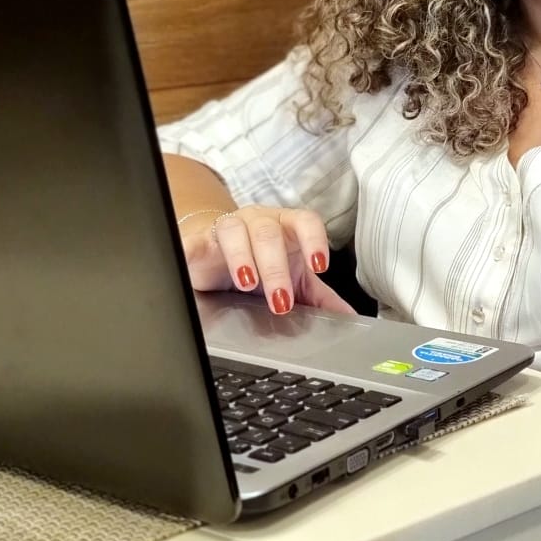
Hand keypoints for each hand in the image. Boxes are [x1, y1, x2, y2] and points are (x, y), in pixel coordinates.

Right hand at [180, 206, 357, 316]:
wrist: (221, 248)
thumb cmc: (263, 259)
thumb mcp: (295, 278)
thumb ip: (321, 297)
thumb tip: (350, 319)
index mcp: (287, 226)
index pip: (305, 221)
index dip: (314, 240)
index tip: (320, 266)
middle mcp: (259, 220)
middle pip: (269, 233)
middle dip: (275, 267)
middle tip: (281, 299)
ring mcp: (229, 227)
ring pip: (235, 230)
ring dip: (242, 256)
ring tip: (247, 283)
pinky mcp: (200, 240)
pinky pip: (193, 240)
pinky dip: (190, 250)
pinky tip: (190, 263)